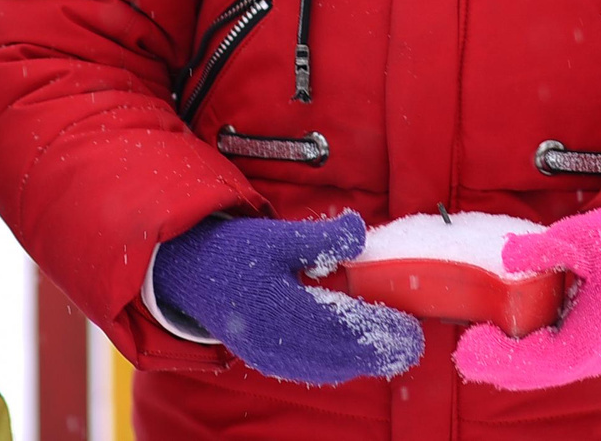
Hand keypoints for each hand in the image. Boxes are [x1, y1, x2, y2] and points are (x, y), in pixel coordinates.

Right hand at [150, 212, 422, 385]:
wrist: (188, 274)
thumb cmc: (234, 252)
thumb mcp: (275, 236)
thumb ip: (318, 238)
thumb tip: (358, 230)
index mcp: (277, 308)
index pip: (339, 327)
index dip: (377, 329)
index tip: (408, 325)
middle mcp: (274, 341)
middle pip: (338, 355)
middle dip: (379, 351)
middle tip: (412, 342)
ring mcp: (269, 356)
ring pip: (327, 368)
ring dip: (363, 361)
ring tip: (395, 348)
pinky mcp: (266, 361)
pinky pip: (311, 370)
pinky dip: (340, 365)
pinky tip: (358, 354)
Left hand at [453, 205, 600, 391]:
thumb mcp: (586, 233)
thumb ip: (546, 247)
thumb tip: (508, 255)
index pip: (548, 360)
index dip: (505, 359)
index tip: (470, 345)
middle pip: (551, 373)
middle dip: (505, 366)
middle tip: (466, 351)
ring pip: (562, 369)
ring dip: (524, 363)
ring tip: (485, 348)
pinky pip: (576, 358)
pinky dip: (545, 354)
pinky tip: (522, 340)